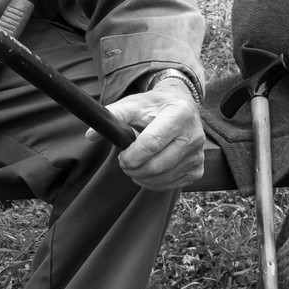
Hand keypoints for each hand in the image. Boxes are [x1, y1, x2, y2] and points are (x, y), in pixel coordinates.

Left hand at [87, 78, 204, 189]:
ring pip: (165, 177)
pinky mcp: (198, 168)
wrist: (181, 105)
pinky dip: (155, 183)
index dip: (132, 154)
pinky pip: (173, 184)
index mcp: (179, 114)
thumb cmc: (154, 106)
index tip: (121, 156)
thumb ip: (113, 116)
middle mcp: (193, 135)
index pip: (152, 142)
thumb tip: (90, 135)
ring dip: (143, 177)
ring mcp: (198, 154)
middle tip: (124, 164)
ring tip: (133, 167)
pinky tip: (147, 172)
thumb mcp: (134, 104)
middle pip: (158, 164)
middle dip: (135, 169)